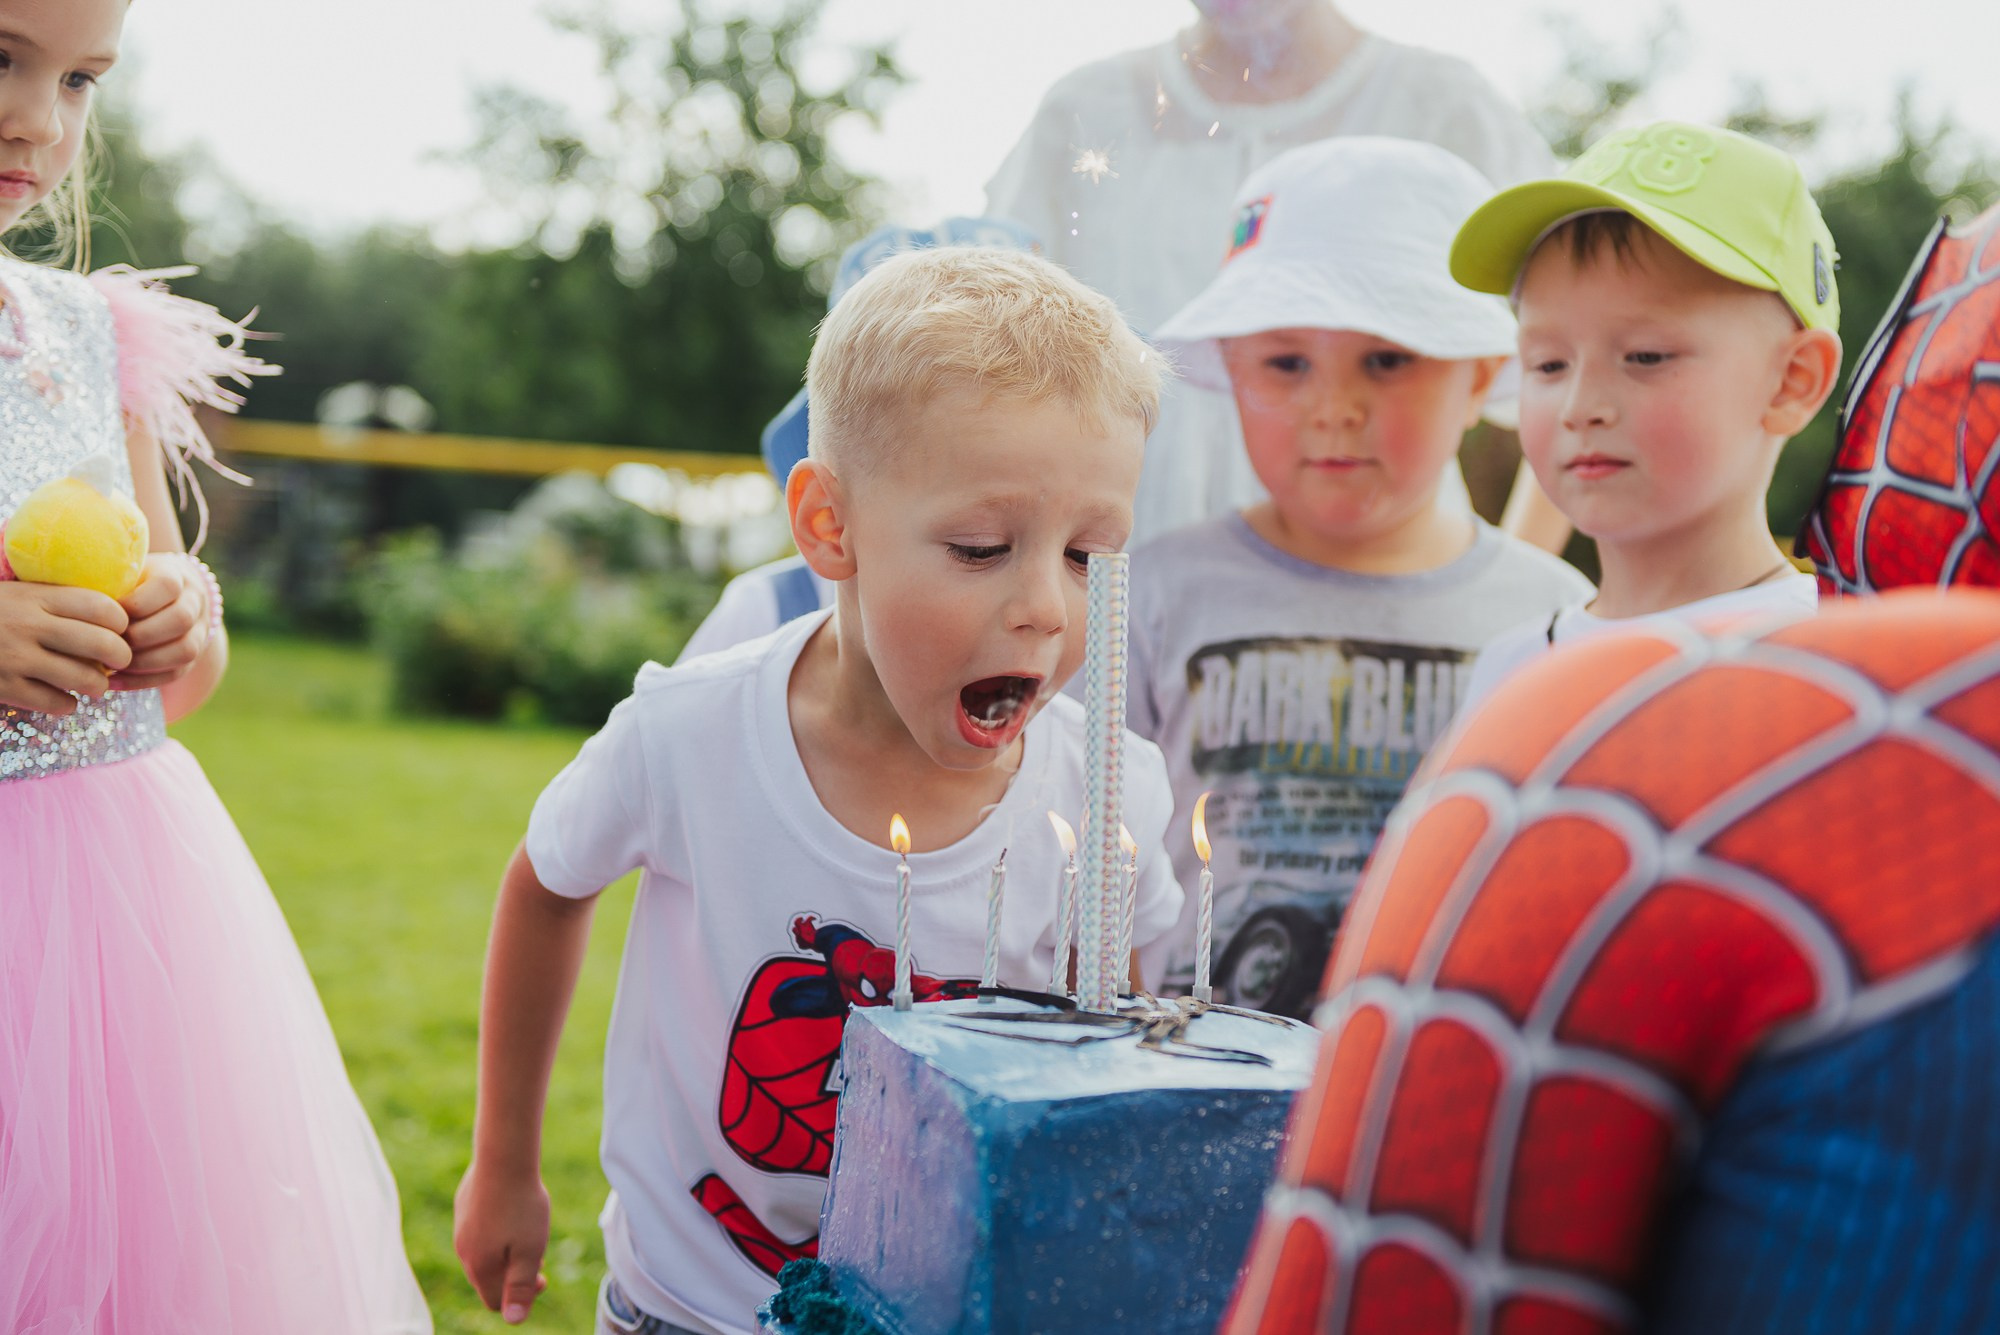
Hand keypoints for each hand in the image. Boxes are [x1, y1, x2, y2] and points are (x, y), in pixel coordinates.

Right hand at [0, 579, 130, 713]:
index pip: (102, 607)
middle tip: (118, 660)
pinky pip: (58, 703)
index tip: (119, 628)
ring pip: (86, 679)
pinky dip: (68, 704)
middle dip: (121, 656)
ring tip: (93, 682)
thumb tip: (112, 614)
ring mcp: (15, 658)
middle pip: (104, 644)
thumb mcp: (17, 592)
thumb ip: (56, 599)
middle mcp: (28, 625)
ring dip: (98, 684)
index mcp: (35, 596)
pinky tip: (63, 697)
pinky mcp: (4, 687)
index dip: (121, 621)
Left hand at [111, 554, 210, 691]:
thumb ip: (109, 585)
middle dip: (141, 635)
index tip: (106, 610)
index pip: (167, 587)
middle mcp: (196, 602)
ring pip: (185, 650)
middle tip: (109, 641)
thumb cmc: (130, 584)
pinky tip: (114, 681)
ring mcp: (201, 630)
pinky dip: (143, 680)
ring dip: (145, 661)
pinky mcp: (195, 656)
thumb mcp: (122, 575)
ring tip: (112, 664)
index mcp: (177, 575)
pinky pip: (176, 673)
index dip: (136, 603)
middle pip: (180, 620)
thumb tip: (79, 606)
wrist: (165, 596)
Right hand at [453, 1160, 552, 1324]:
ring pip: (485, 1254)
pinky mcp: (464, 1207)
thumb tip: (512, 1320)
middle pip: (489, 1279)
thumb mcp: (529, 1250)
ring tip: (529, 1231)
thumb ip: (520, 1286)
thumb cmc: (521, 1205)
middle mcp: (463, 1250)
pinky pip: (481, 1231)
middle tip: (538, 1253)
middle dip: (515, 1274)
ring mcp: (461, 1228)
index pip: (495, 1302)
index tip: (543, 1276)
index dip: (521, 1298)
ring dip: (507, 1252)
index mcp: (479, 1266)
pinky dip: (498, 1231)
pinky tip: (514, 1210)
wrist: (504, 1156)